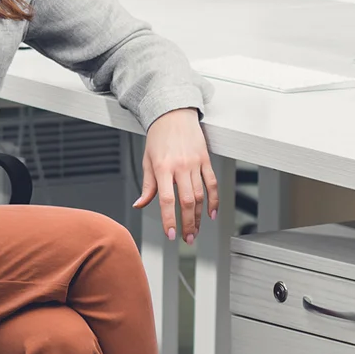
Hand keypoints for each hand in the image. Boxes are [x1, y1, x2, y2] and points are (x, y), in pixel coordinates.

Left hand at [132, 108, 217, 243]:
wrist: (173, 114)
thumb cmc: (158, 137)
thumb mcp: (147, 161)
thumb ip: (147, 186)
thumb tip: (140, 205)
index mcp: (163, 168)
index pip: (167, 200)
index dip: (169, 220)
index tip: (170, 234)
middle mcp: (180, 166)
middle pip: (187, 202)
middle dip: (187, 224)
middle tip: (187, 239)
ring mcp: (195, 163)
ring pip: (200, 196)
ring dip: (198, 216)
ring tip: (195, 230)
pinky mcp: (206, 160)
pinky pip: (212, 183)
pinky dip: (214, 200)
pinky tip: (211, 214)